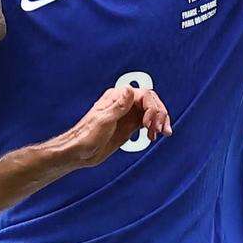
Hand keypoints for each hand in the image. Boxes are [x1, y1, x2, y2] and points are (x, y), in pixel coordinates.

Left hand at [53, 82, 171, 168]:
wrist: (80, 152)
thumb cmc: (86, 136)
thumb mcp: (103, 121)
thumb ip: (118, 106)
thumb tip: (129, 89)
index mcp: (117, 97)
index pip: (144, 95)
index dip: (152, 108)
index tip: (150, 123)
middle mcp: (124, 103)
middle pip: (151, 102)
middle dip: (159, 115)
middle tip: (159, 130)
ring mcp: (128, 114)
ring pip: (151, 111)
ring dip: (160, 121)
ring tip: (163, 133)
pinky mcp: (129, 125)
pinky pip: (147, 122)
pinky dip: (154, 127)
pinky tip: (154, 136)